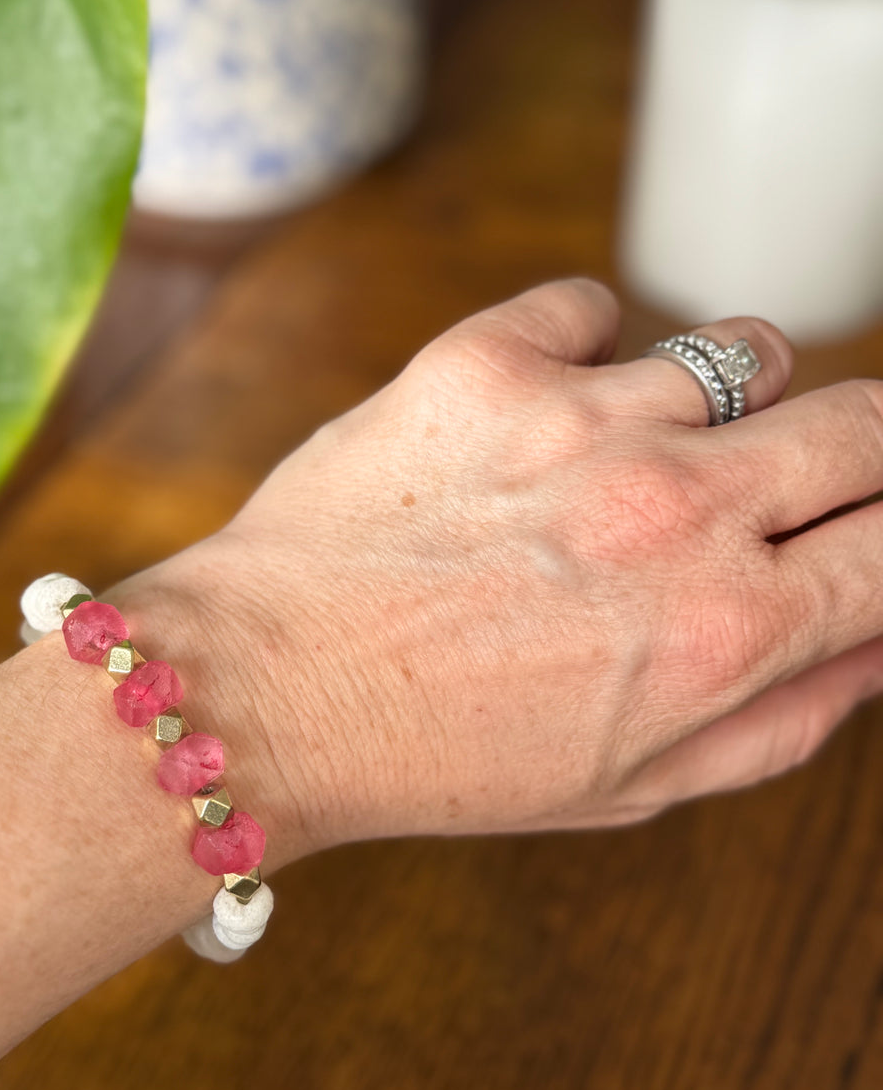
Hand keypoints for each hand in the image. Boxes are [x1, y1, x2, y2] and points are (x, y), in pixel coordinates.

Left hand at [116, 280, 882, 862]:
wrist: (267, 693)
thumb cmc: (444, 755)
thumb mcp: (636, 783)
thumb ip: (786, 715)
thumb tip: (878, 636)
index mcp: (727, 633)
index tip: (863, 530)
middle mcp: (676, 514)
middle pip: (869, 420)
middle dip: (857, 453)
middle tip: (792, 482)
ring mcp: (582, 422)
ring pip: (745, 351)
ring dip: (718, 405)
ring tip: (640, 458)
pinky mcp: (485, 362)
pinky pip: (594, 306)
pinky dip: (587, 350)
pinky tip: (542, 416)